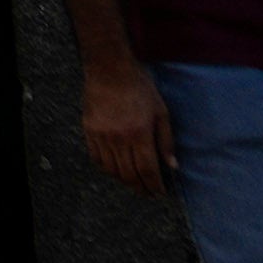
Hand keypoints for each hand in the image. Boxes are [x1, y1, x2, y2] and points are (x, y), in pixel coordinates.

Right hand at [77, 68, 169, 195]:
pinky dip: (106, 169)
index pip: (147, 170)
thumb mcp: (161, 112)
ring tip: (134, 183)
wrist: (109, 69)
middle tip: (148, 193)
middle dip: (140, 188)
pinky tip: (115, 169)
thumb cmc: (139, 88)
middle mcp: (119, 138)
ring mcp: (101, 136)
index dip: (154, 186)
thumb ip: (166, 140)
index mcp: (139, 134)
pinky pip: (96, 159)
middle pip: (129, 175)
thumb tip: (172, 165)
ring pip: (112, 170)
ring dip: (124, 181)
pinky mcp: (89, 131)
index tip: (159, 193)